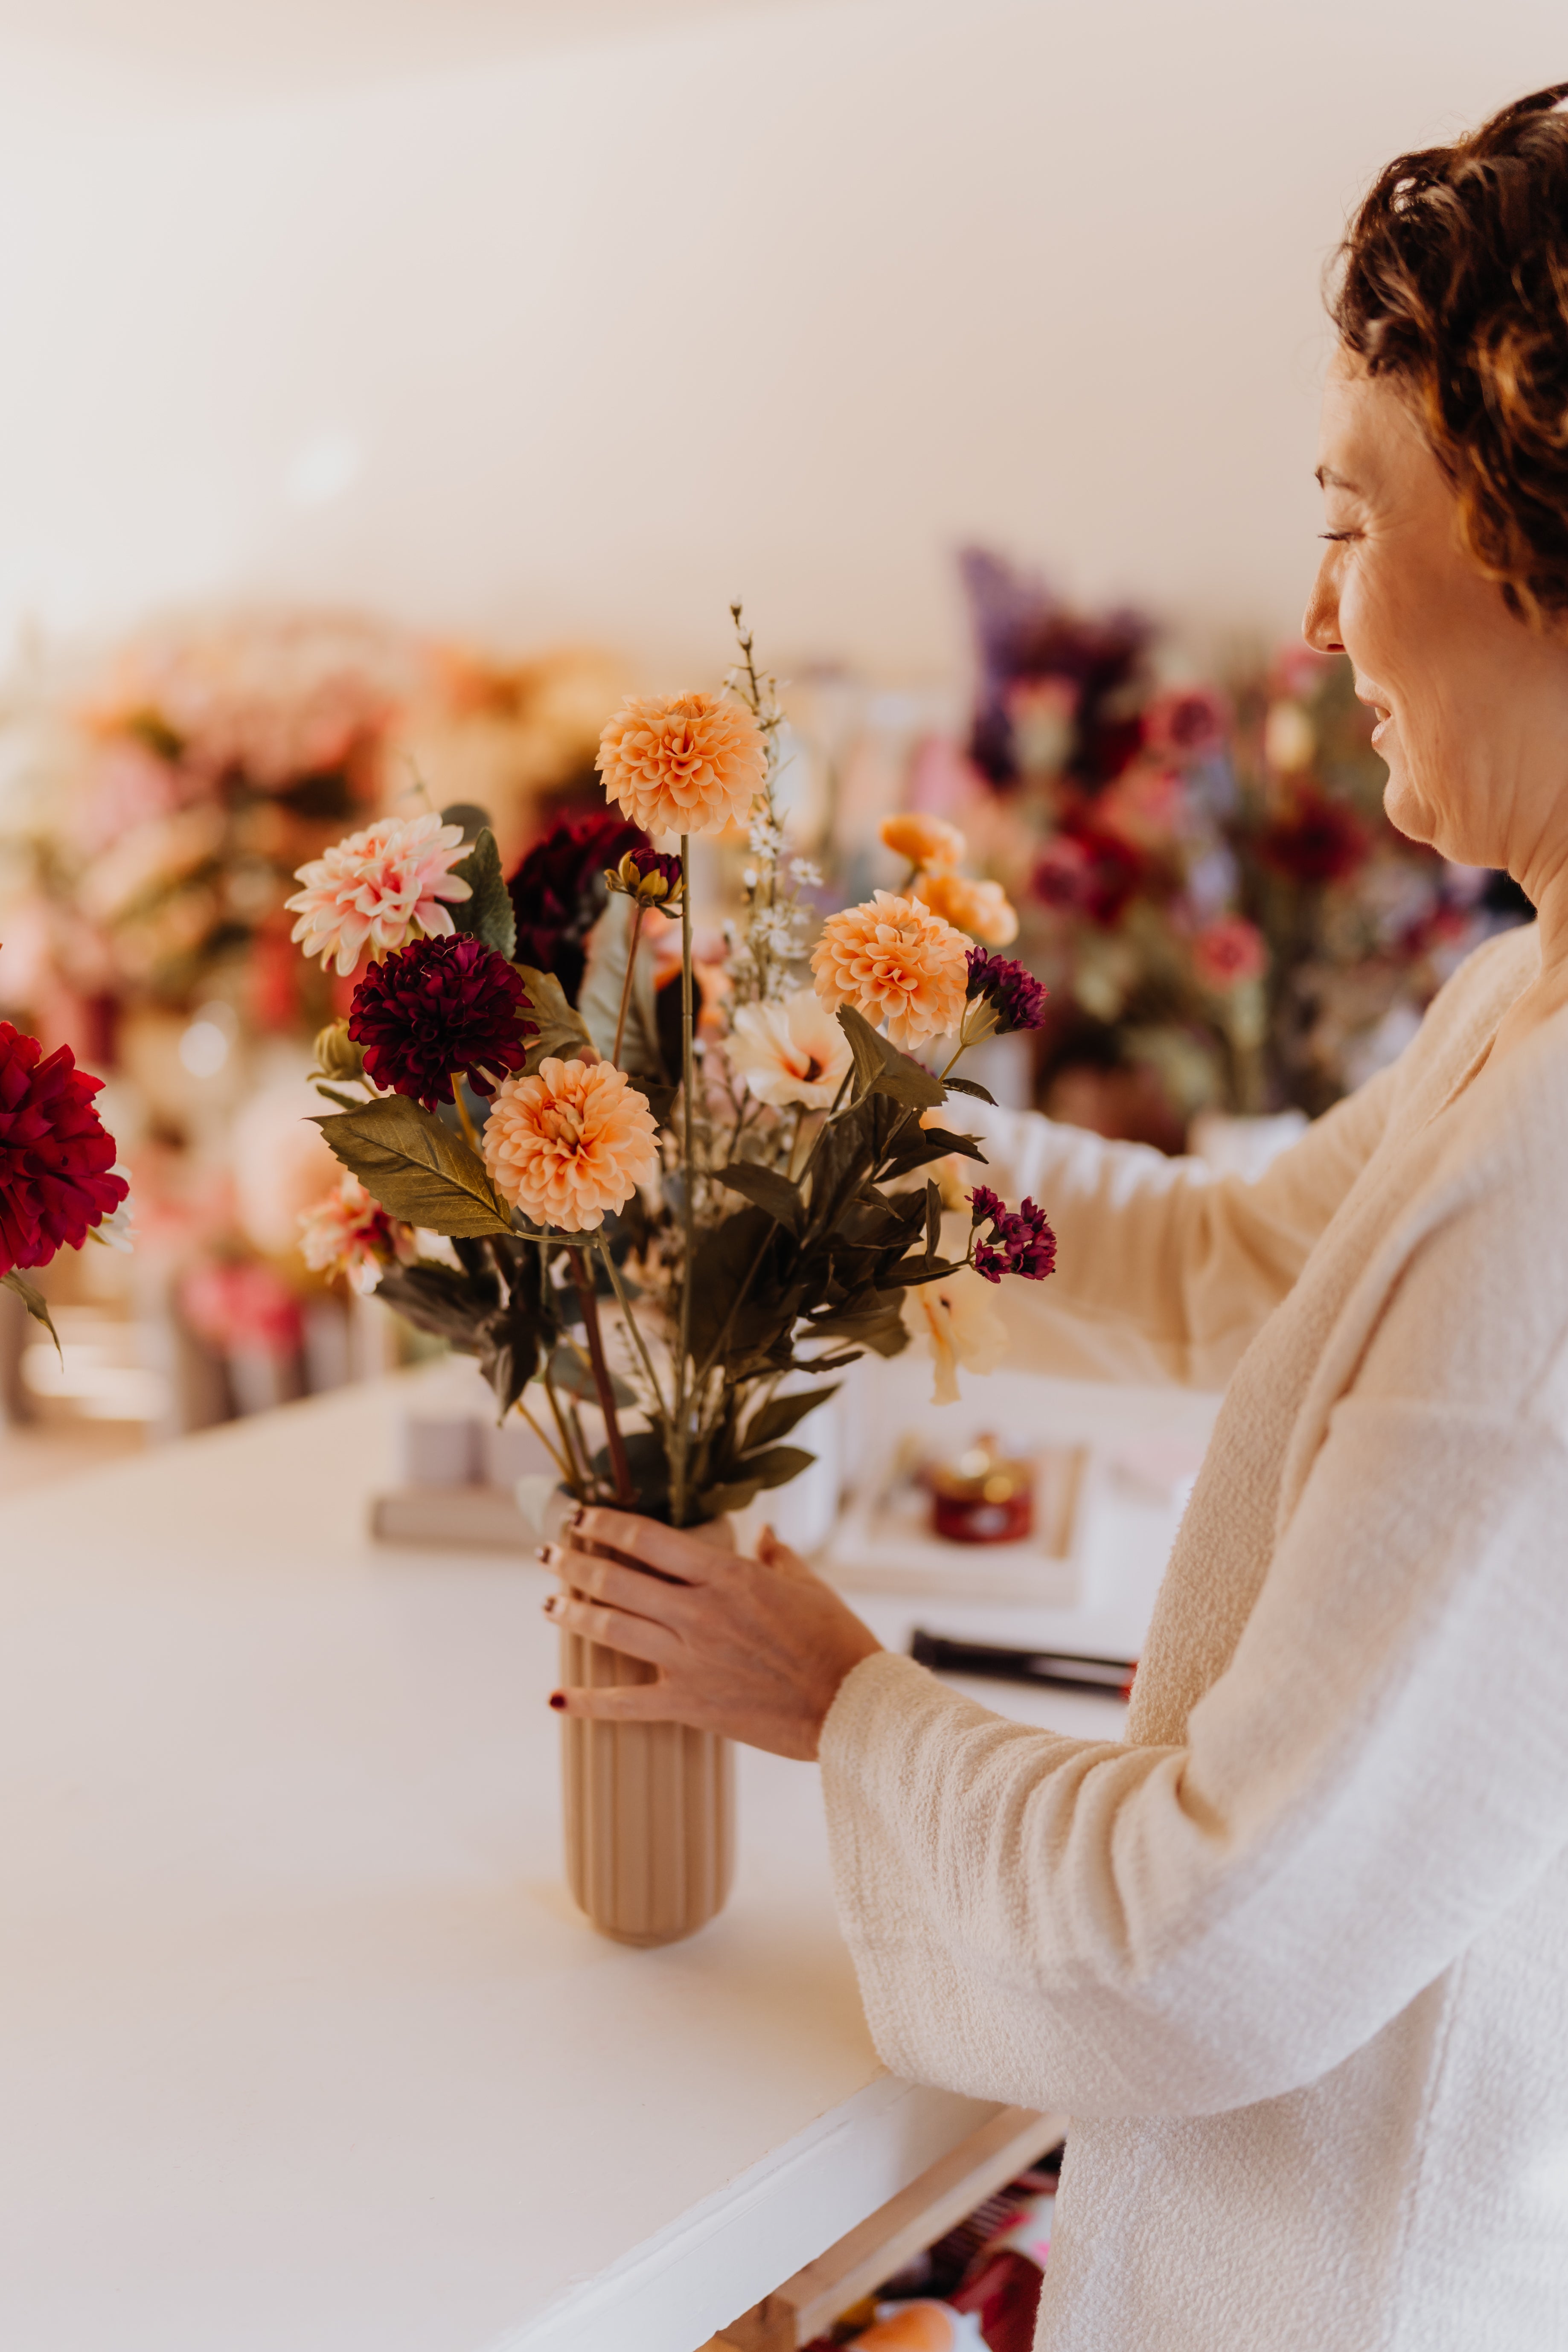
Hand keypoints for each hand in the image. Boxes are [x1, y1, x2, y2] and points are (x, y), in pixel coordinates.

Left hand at [541, 1507, 882, 1760]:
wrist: (850, 1706)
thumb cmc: (836, 1640)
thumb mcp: (808, 1585)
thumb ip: (777, 1556)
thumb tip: (763, 1534)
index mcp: (726, 1576)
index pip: (648, 1539)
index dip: (606, 1524)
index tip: (579, 1515)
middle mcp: (698, 1613)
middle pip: (618, 1581)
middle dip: (574, 1564)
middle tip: (546, 1552)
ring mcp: (689, 1660)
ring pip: (612, 1630)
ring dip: (572, 1614)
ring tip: (546, 1604)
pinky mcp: (689, 1704)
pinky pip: (626, 1704)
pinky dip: (587, 1702)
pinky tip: (556, 1696)